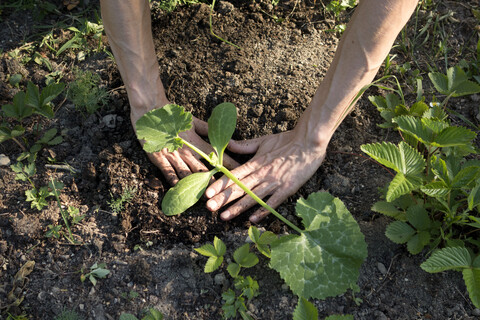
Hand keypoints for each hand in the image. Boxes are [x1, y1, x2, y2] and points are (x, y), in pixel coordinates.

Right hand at [132, 109, 239, 185]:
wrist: (150, 109)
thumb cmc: (172, 115)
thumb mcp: (193, 121)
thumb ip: (208, 130)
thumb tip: (222, 136)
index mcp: (196, 142)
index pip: (216, 156)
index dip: (228, 164)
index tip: (237, 173)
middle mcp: (187, 151)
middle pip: (203, 170)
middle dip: (214, 181)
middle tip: (224, 191)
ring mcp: (173, 156)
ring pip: (187, 175)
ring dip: (196, 186)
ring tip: (206, 197)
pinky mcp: (159, 159)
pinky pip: (168, 173)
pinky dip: (175, 183)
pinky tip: (181, 192)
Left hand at [204, 129, 326, 222]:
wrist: (309, 142)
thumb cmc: (286, 140)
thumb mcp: (263, 141)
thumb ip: (244, 146)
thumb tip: (227, 143)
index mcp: (256, 162)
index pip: (234, 175)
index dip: (220, 185)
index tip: (207, 193)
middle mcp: (262, 174)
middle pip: (239, 188)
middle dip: (222, 199)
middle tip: (208, 207)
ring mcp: (274, 182)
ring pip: (252, 197)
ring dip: (237, 208)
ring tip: (223, 216)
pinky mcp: (287, 189)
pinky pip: (273, 202)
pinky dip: (263, 210)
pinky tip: (252, 219)